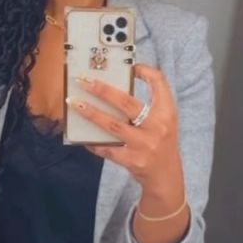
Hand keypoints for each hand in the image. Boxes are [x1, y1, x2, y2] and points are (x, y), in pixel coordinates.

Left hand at [69, 63, 183, 197]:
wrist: (165, 176)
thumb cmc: (160, 142)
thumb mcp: (163, 121)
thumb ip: (148, 104)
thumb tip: (116, 87)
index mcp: (167, 112)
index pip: (159, 83)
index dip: (146, 71)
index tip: (131, 65)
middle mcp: (157, 127)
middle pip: (127, 102)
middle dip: (103, 90)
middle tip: (84, 81)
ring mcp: (144, 145)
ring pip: (113, 125)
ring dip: (91, 113)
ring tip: (75, 103)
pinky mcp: (133, 160)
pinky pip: (108, 149)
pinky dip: (94, 142)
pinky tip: (82, 136)